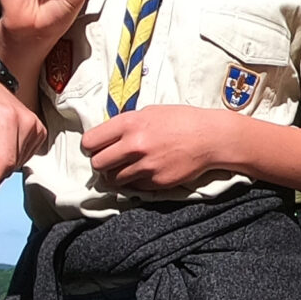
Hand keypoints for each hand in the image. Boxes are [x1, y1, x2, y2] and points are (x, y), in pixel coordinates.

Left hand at [81, 107, 238, 190]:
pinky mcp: (156, 182)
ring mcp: (145, 166)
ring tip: (128, 167)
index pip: (90, 142)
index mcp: (129, 124)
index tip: (96, 148)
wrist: (210, 138)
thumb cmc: (181, 121)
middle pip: (98, 164)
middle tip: (111, 160)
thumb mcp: (150, 112)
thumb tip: (107, 136)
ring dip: (117, 175)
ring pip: (113, 179)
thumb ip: (126, 124)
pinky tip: (146, 172)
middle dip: (102, 163)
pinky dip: (136, 182)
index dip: (91, 147)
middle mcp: (134, 145)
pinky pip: (134, 187)